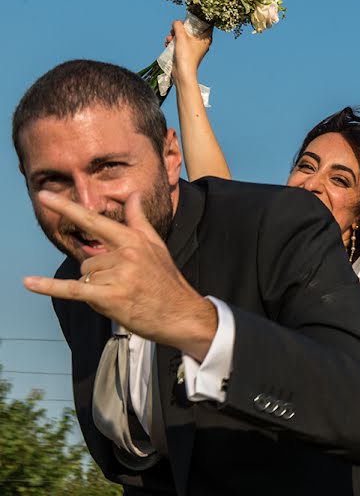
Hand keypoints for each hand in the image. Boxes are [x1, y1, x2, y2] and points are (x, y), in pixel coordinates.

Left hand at [23, 191, 216, 360]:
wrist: (181, 314)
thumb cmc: (167, 281)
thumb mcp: (156, 246)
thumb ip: (139, 220)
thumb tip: (134, 195)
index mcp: (133, 240)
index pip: (94, 221)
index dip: (67, 207)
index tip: (44, 196)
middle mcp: (125, 255)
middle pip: (87, 260)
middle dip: (98, 275)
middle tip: (125, 285)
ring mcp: (117, 275)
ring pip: (85, 277)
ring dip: (96, 289)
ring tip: (122, 296)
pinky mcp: (109, 296)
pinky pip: (73, 289)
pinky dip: (49, 287)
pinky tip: (28, 282)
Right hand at [168, 19, 212, 84]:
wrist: (182, 73)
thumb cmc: (186, 55)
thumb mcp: (181, 37)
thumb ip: (178, 26)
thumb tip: (176, 22)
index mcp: (206, 38)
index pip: (203, 23)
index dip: (194, 20)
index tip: (185, 21)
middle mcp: (201, 42)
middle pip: (190, 29)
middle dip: (179, 29)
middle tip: (173, 32)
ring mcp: (194, 48)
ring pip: (183, 36)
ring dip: (174, 36)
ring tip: (168, 40)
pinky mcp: (187, 53)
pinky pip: (180, 43)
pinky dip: (174, 43)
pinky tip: (167, 44)